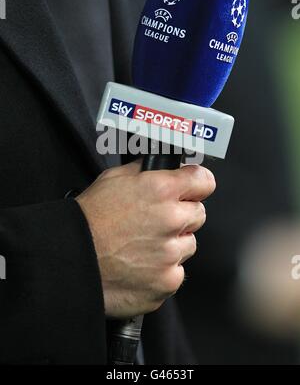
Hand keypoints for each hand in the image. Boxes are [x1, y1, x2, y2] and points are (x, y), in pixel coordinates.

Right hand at [76, 161, 215, 318]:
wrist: (70, 259)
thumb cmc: (88, 219)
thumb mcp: (114, 179)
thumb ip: (146, 172)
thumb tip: (165, 169)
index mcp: (161, 190)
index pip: (204, 181)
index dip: (198, 184)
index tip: (194, 189)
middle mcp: (171, 220)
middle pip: (198, 214)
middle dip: (182, 215)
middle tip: (155, 221)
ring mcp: (170, 254)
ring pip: (188, 245)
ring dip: (172, 244)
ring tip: (142, 246)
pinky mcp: (166, 282)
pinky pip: (176, 273)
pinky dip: (162, 271)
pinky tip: (140, 266)